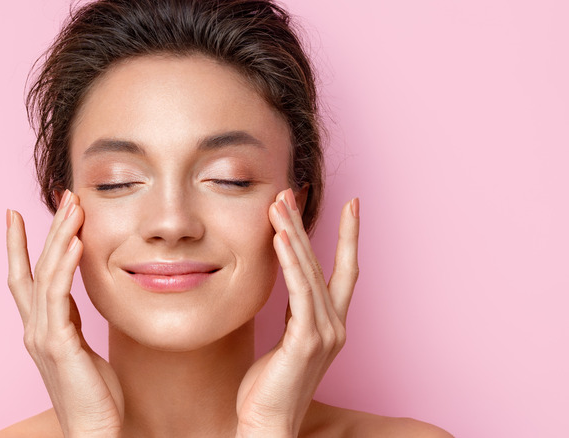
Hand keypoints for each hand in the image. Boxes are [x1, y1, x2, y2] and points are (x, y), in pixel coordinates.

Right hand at [6, 190, 123, 436]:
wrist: (94, 430)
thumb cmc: (93, 394)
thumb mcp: (81, 348)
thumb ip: (72, 321)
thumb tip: (74, 298)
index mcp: (39, 328)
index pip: (24, 278)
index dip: (19, 246)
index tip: (16, 215)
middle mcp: (34, 328)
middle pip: (35, 268)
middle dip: (47, 230)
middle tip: (63, 196)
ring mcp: (42, 335)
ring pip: (45, 275)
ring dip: (59, 237)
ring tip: (72, 207)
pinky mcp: (57, 344)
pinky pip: (59, 296)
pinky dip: (66, 266)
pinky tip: (75, 243)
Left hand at [235, 189, 359, 436]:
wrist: (267, 424)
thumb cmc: (268, 387)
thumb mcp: (284, 341)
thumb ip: (292, 312)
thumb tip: (287, 282)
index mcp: (331, 324)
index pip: (343, 271)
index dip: (349, 237)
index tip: (351, 205)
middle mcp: (335, 325)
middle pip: (322, 263)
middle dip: (305, 226)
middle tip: (289, 192)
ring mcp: (324, 333)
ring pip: (309, 272)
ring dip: (293, 236)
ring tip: (278, 205)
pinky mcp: (306, 342)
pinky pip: (298, 292)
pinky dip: (289, 262)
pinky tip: (278, 239)